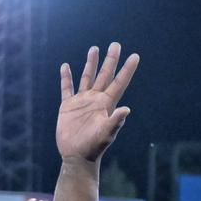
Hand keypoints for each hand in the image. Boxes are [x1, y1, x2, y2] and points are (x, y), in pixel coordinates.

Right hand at [56, 43, 139, 162]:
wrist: (77, 156)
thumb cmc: (94, 147)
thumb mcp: (106, 134)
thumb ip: (115, 122)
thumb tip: (127, 109)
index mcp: (106, 104)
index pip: (119, 82)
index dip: (127, 69)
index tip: (135, 56)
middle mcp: (96, 99)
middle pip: (105, 75)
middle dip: (111, 60)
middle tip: (116, 44)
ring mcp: (82, 101)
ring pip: (87, 77)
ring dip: (91, 63)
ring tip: (95, 48)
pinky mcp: (68, 106)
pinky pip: (67, 88)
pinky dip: (66, 77)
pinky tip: (65, 66)